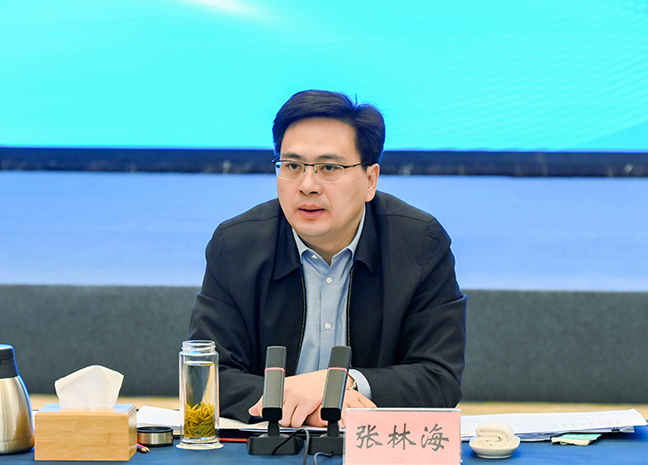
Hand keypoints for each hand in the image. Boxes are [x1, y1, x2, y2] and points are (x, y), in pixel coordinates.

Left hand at [248, 371, 376, 427]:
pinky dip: (300, 422)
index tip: (270, 415)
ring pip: (286, 421)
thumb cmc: (307, 384)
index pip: (265, 404)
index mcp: (281, 385)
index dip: (266, 413)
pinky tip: (304, 415)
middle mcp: (288, 390)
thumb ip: (269, 399)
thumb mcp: (287, 387)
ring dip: (292, 422)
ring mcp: (297, 396)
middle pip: (277, 416)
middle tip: (290, 413)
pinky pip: (298, 421)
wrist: (328, 378)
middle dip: (283, 419)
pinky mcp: (307, 402)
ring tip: (298, 414)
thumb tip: (253, 410)